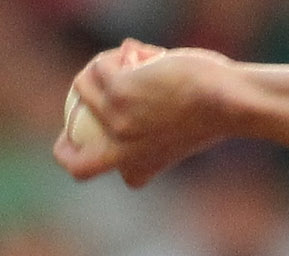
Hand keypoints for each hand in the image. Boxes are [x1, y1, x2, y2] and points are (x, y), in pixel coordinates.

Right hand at [55, 42, 242, 186]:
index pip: (103, 172)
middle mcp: (120, 153)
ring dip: (98, 69)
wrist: (226, 104)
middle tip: (73, 123)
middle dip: (63, 149)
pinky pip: (99, 68)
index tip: (100, 137)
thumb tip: (148, 112)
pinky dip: (115, 55)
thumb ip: (160, 133)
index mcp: (138, 168)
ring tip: (127, 58)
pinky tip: (136, 50)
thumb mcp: (186, 134)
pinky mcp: (116, 94)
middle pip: (72, 162)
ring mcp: (114, 124)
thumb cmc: (217, 116)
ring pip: (82, 89)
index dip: (93, 156)